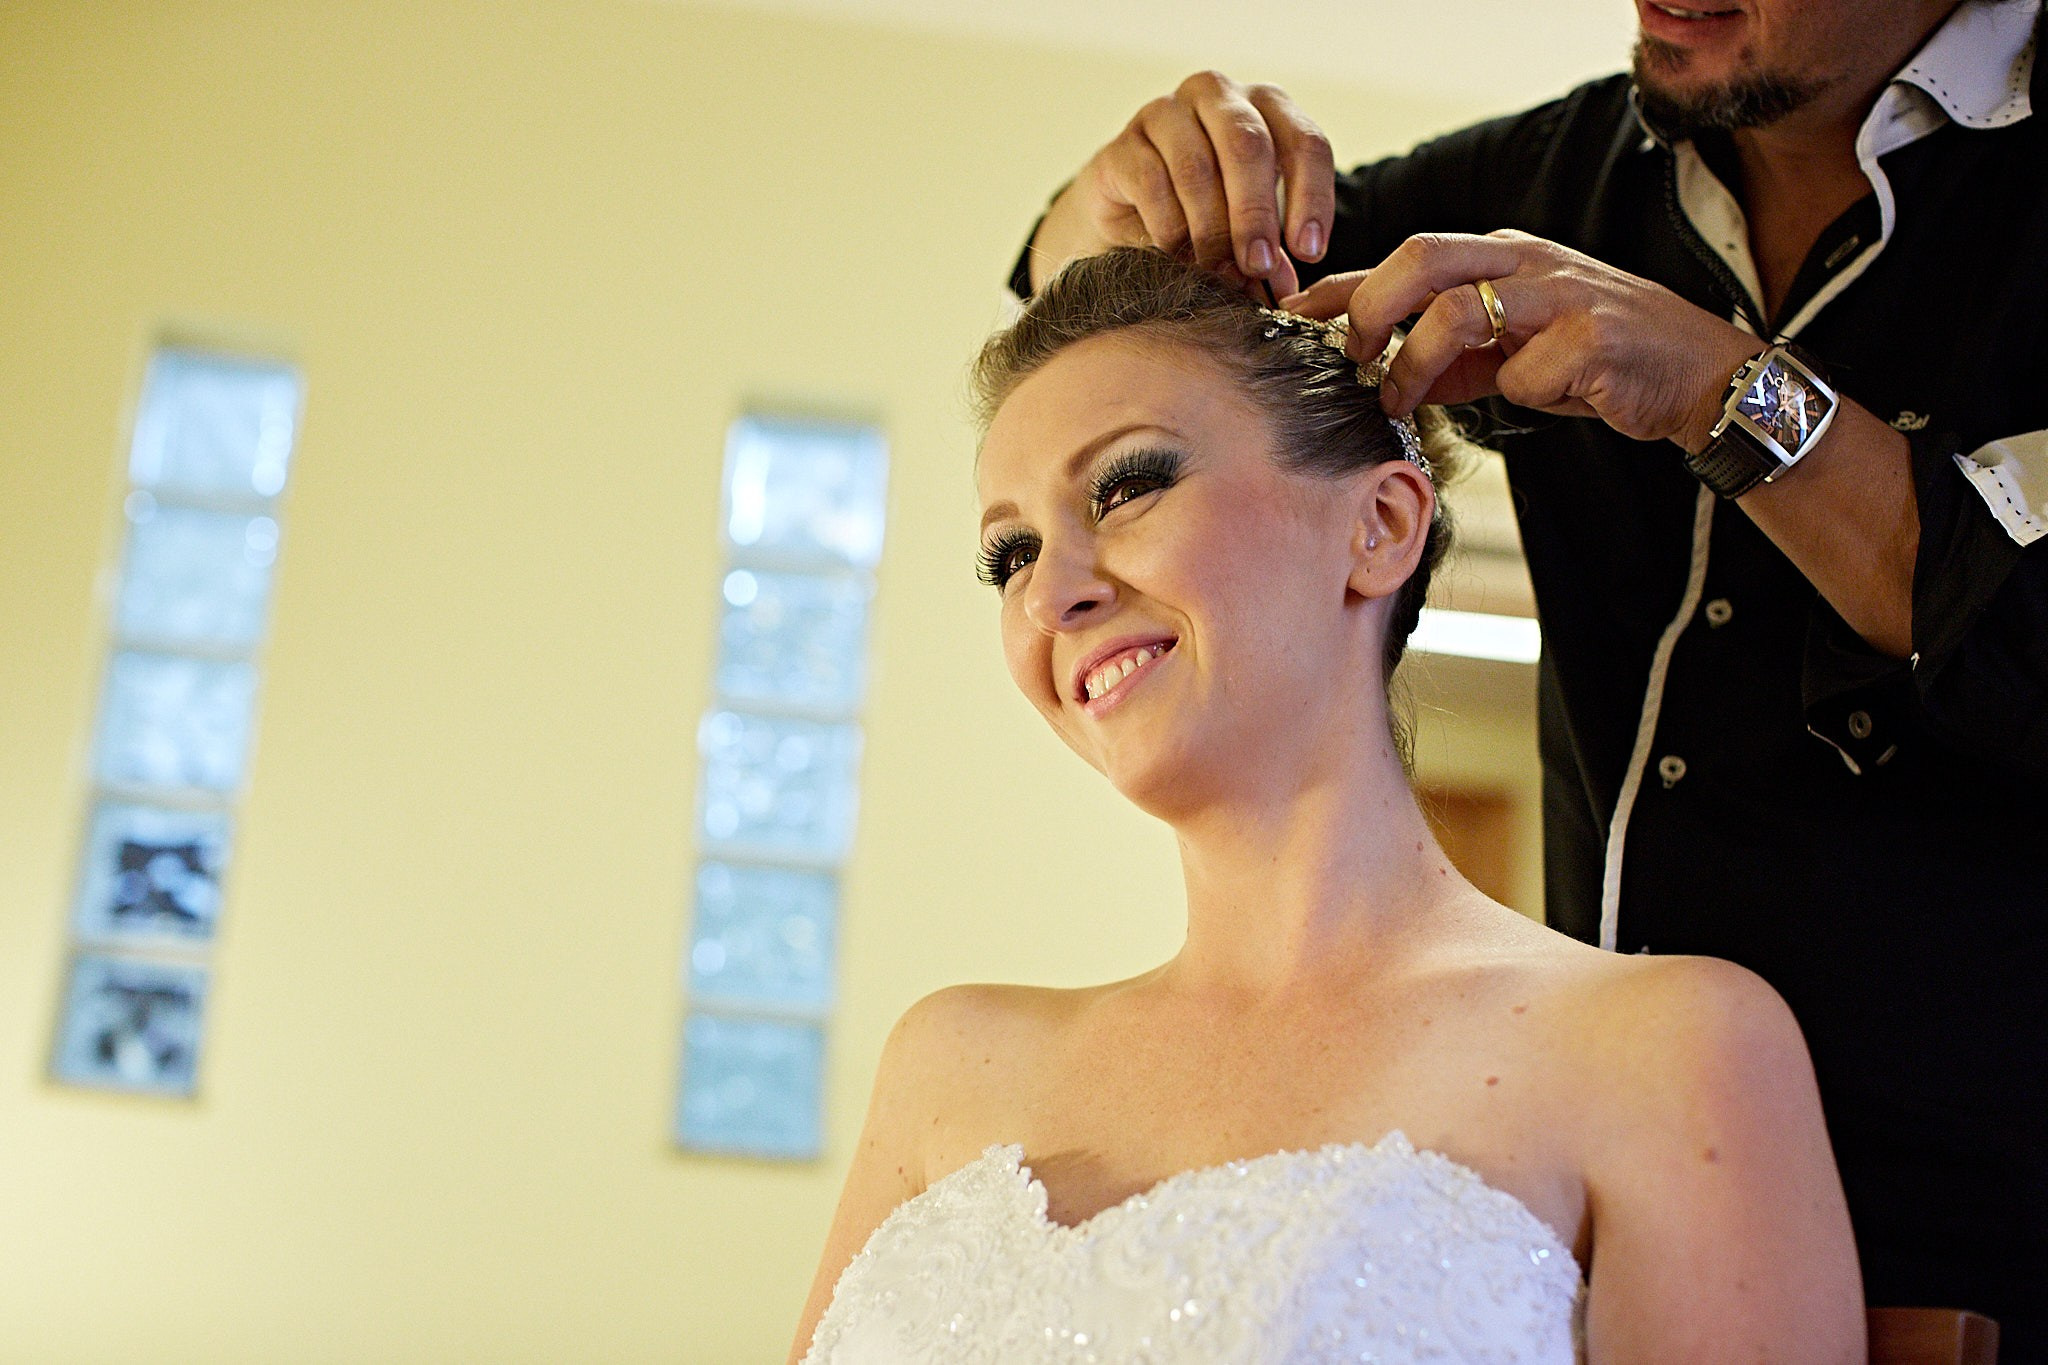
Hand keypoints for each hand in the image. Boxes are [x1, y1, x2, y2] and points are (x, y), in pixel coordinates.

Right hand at [1028, 72, 1335, 296]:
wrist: (1126, 216)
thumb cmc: (1202, 215)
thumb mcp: (1248, 229)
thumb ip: (1271, 251)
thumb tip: (1286, 288)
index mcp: (1265, 107)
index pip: (1305, 142)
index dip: (1312, 199)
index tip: (1308, 252)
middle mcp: (1217, 96)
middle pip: (1248, 145)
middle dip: (1256, 214)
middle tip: (1257, 266)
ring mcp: (1165, 113)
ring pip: (1197, 167)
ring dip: (1210, 229)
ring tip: (1217, 272)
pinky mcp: (1122, 144)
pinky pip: (1151, 183)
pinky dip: (1169, 228)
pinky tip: (1178, 257)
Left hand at [1283, 231, 1763, 449]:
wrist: (1698, 376)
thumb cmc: (1599, 361)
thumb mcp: (1514, 351)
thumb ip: (1450, 356)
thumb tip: (1378, 373)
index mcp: (1502, 259)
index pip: (1404, 257)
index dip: (1343, 286)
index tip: (1293, 317)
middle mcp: (1528, 263)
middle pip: (1422, 257)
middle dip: (1371, 308)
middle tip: (1354, 358)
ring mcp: (1563, 295)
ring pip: (1460, 309)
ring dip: (1419, 362)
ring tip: (1405, 399)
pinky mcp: (1595, 338)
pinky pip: (1526, 372)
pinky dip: (1518, 395)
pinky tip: (1543, 399)